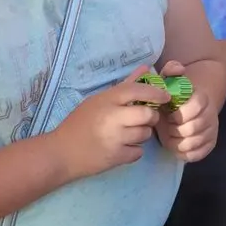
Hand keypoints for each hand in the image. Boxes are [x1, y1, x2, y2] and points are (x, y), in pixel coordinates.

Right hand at [49, 65, 164, 180]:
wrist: (60, 153)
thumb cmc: (79, 123)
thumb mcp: (98, 100)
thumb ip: (125, 85)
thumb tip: (147, 68)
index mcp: (106, 100)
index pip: (138, 90)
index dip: (155, 92)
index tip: (165, 96)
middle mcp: (112, 118)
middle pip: (148, 114)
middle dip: (152, 117)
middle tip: (146, 118)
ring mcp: (115, 139)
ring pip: (145, 134)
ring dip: (142, 134)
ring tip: (129, 134)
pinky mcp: (116, 157)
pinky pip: (139, 152)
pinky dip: (134, 150)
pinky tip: (123, 147)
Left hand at [152, 60, 218, 161]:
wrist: (188, 108)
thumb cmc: (175, 96)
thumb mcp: (170, 81)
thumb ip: (170, 71)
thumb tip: (177, 68)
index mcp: (202, 98)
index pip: (197, 105)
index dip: (180, 112)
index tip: (169, 113)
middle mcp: (210, 115)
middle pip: (193, 127)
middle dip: (175, 130)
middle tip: (167, 126)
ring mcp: (211, 131)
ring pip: (194, 143)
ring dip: (176, 142)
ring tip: (169, 136)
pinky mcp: (209, 145)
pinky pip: (196, 155)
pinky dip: (183, 153)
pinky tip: (176, 145)